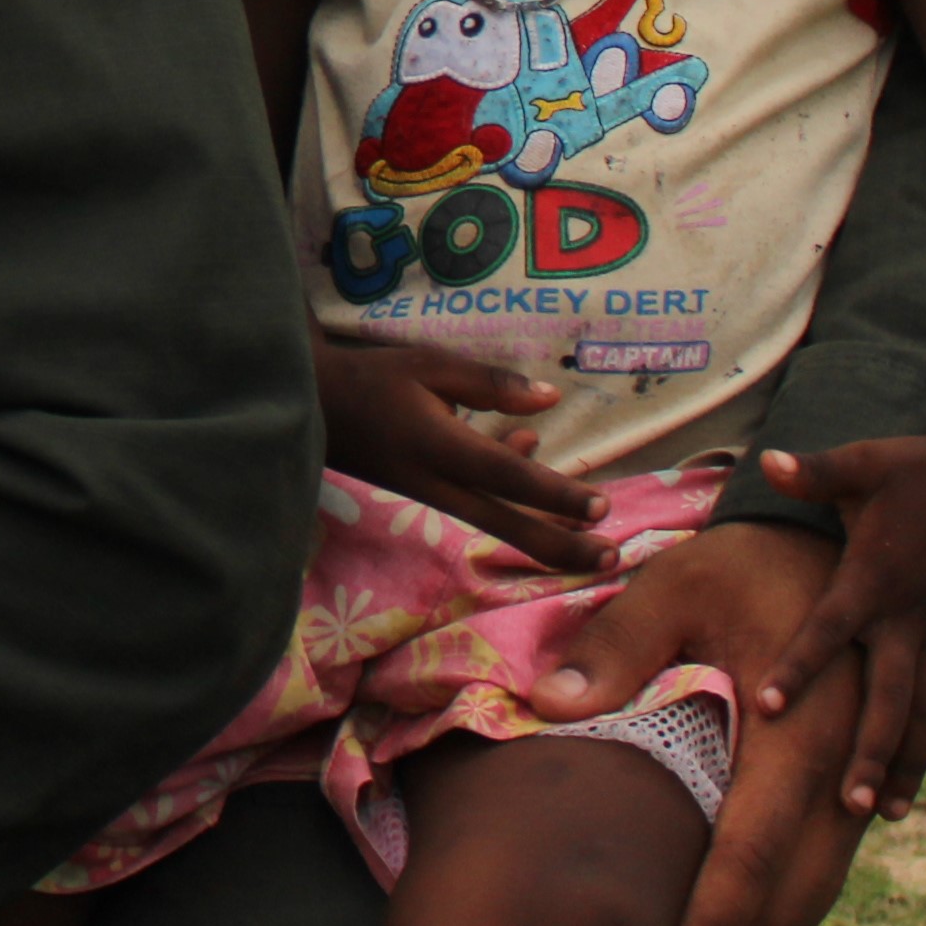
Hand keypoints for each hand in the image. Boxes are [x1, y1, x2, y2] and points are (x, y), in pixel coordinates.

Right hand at [310, 334, 611, 572]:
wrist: (312, 406)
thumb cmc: (371, 379)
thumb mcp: (430, 365)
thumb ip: (491, 383)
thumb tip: (551, 398)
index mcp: (442, 449)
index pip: (510, 479)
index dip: (557, 496)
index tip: (602, 509)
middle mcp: (441, 483)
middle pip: (510, 526)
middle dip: (563, 547)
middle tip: (613, 560)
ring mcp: (433, 495)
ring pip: (499, 524)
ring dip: (548, 534)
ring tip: (594, 542)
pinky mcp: (428, 493)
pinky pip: (479, 505)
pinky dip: (513, 495)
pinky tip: (532, 453)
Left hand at [527, 521, 867, 925]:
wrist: (835, 546)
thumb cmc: (744, 564)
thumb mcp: (677, 583)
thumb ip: (617, 645)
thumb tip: (552, 706)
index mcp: (799, 731)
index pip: (751, 852)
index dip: (712, 925)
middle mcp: (841, 768)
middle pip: (796, 895)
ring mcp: (857, 778)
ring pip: (818, 887)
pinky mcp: (854, 779)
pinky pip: (824, 860)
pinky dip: (784, 903)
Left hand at [751, 434, 925, 821]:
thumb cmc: (918, 468)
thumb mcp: (863, 462)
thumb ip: (813, 472)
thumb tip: (768, 459)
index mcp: (874, 577)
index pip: (829, 629)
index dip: (799, 666)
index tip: (766, 707)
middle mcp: (911, 614)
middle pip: (889, 696)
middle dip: (870, 751)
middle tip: (847, 804)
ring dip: (907, 762)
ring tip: (886, 813)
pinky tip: (918, 771)